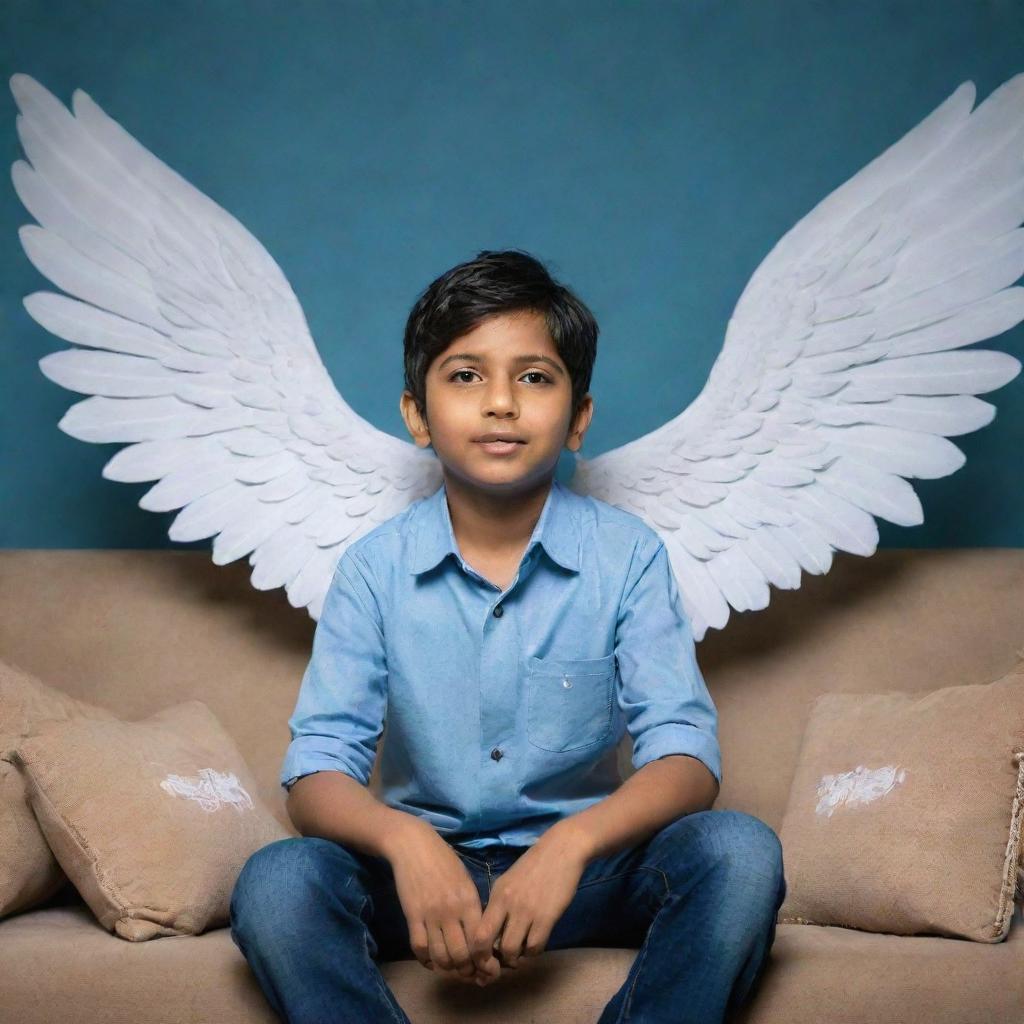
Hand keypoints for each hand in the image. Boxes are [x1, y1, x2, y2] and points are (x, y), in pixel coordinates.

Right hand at [387, 820, 501, 985]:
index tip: (486, 968)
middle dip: (466, 970)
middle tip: (467, 972)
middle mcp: (452, 911)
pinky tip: (431, 959)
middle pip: (461, 956)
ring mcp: (430, 915)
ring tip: (450, 967)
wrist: (414, 845)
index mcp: (469, 901)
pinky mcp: (412, 916)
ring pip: (440, 956)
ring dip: (446, 968)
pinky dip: (426, 959)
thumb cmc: (444, 860)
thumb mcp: (465, 880)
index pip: (481, 942)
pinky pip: (419, 947)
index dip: (485, 962)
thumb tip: (480, 934)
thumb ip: (473, 907)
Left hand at [469, 824, 588, 981]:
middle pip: (488, 945)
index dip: (477, 953)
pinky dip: (533, 952)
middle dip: (491, 962)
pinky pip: (535, 947)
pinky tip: (535, 944)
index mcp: (496, 895)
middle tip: (501, 963)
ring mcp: (527, 911)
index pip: (477, 932)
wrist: (562, 850)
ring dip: (515, 958)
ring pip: (512, 951)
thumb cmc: (535, 865)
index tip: (484, 959)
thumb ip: (499, 904)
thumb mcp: (509, 881)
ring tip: (520, 952)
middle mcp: (507, 904)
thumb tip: (492, 933)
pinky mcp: (547, 917)